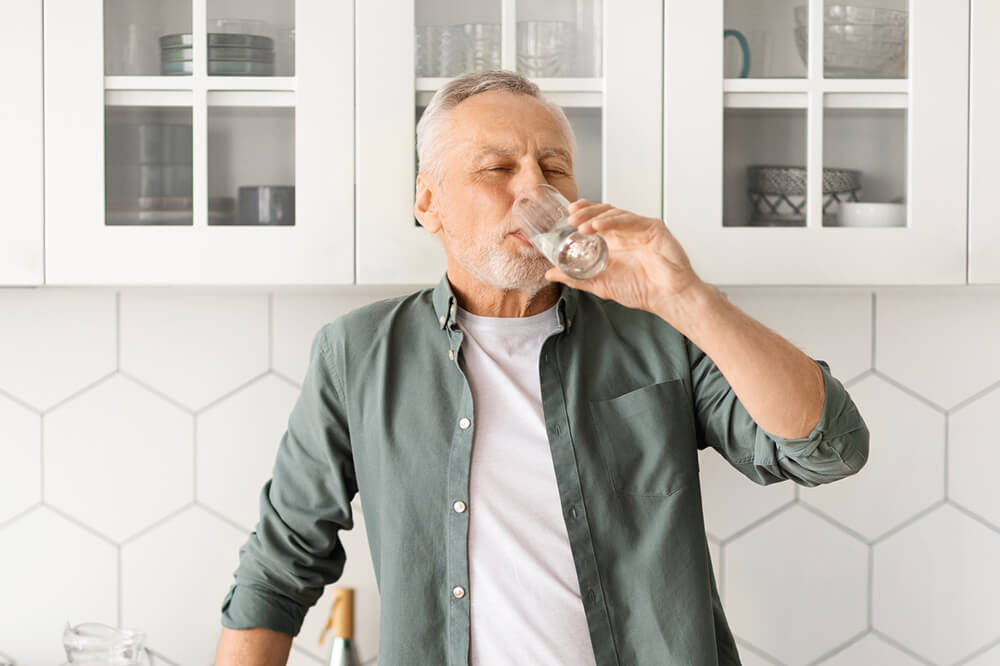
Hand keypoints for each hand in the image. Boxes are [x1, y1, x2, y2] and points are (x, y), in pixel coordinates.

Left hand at [543, 199, 708, 320]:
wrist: (667, 298)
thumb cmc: (642, 291)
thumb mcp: (600, 284)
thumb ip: (575, 278)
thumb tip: (551, 274)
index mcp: (616, 242)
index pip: (596, 219)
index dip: (582, 213)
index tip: (568, 215)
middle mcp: (627, 232)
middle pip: (604, 212)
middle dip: (585, 212)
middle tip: (570, 218)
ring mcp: (640, 229)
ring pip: (615, 213)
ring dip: (595, 217)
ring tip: (580, 226)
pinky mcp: (653, 228)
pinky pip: (630, 219)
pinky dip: (612, 221)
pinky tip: (598, 227)